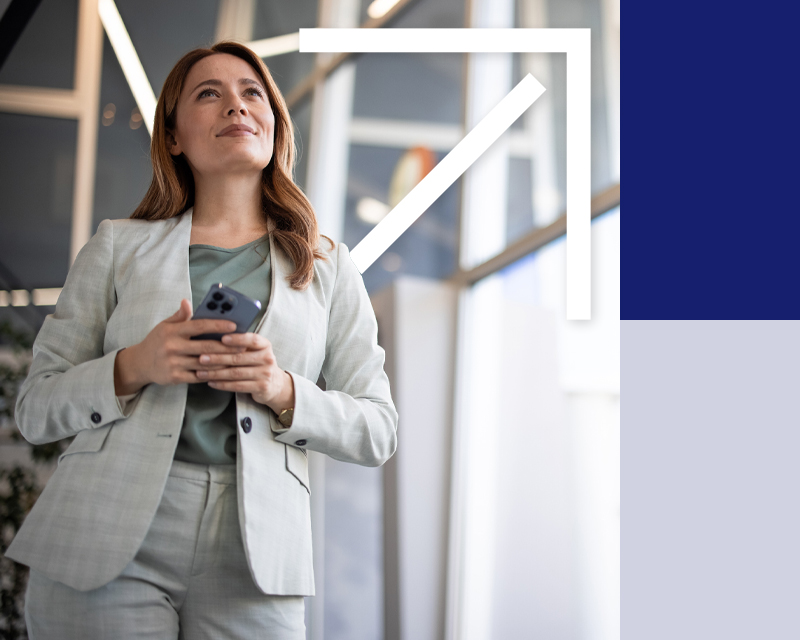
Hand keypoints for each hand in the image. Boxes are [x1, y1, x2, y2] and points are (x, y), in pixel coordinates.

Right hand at [114, 298, 246, 394]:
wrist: (139, 364)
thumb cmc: (157, 341)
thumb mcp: (164, 325)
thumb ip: (179, 316)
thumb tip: (187, 302)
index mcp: (172, 331)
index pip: (198, 326)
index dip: (217, 325)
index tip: (234, 325)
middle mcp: (172, 347)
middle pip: (205, 346)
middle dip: (226, 346)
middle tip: (242, 345)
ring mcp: (173, 363)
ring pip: (204, 363)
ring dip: (222, 361)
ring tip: (237, 358)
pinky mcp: (175, 377)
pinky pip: (198, 376)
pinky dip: (212, 373)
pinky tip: (223, 370)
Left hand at [194, 332, 294, 413]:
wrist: (274, 384)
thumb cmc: (257, 363)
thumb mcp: (255, 351)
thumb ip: (241, 344)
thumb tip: (215, 336)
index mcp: (265, 345)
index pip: (252, 340)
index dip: (237, 339)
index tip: (222, 338)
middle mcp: (267, 358)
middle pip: (239, 358)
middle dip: (218, 358)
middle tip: (201, 358)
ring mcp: (265, 374)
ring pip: (236, 373)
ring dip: (216, 373)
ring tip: (201, 372)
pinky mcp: (261, 387)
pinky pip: (238, 386)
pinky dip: (222, 384)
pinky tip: (211, 382)